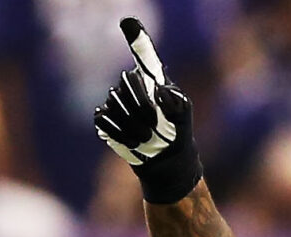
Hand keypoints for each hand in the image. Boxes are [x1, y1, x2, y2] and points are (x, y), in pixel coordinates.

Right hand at [93, 17, 201, 203]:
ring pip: (116, 104)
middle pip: (127, 84)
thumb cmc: (177, 135)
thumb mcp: (184, 118)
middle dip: (141, 107)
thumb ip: (177, 103)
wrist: (164, 161)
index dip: (137, 39)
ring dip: (133, 124)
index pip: (144, 56)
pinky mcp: (105, 118)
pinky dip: (120, 133)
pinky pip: (105, 119)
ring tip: (147, 135)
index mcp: (154, 82)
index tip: (128, 22)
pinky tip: (133, 141)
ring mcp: (116, 102)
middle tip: (155, 124)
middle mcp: (132, 87)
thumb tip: (159, 90)